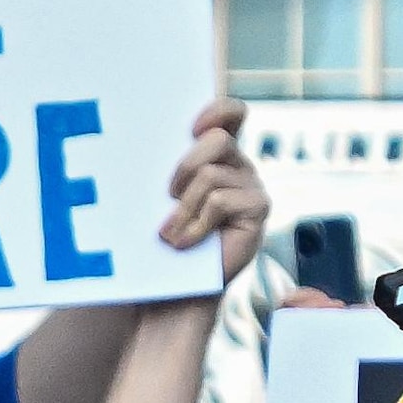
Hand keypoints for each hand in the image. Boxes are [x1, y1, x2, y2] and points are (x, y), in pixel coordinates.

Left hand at [161, 96, 270, 286]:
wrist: (174, 291)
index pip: (231, 113)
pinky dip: (195, 224)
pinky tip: (183, 243)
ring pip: (211, 175)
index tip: (192, 128)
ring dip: (182, 207)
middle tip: (168, 196)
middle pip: (217, 139)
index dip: (217, 110)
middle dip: (184, 166)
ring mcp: (252, 189)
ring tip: (168, 233)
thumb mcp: (160, 199)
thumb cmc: (163, 244)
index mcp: (218, 156)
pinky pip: (220, 201)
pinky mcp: (258, 212)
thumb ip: (168, 168)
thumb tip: (144, 139)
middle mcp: (240, 167)